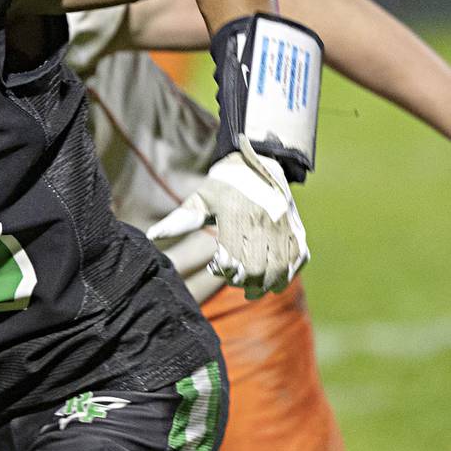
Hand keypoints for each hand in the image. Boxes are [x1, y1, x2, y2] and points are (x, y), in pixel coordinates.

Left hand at [147, 135, 308, 298]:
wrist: (259, 160)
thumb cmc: (223, 183)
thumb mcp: (200, 198)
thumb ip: (179, 220)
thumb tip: (152, 236)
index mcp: (236, 215)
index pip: (232, 256)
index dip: (224, 269)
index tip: (215, 266)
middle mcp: (263, 221)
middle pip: (257, 267)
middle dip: (244, 281)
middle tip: (233, 282)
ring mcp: (284, 226)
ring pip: (279, 268)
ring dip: (266, 285)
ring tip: (252, 291)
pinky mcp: (297, 229)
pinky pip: (298, 259)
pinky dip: (288, 275)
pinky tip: (275, 282)